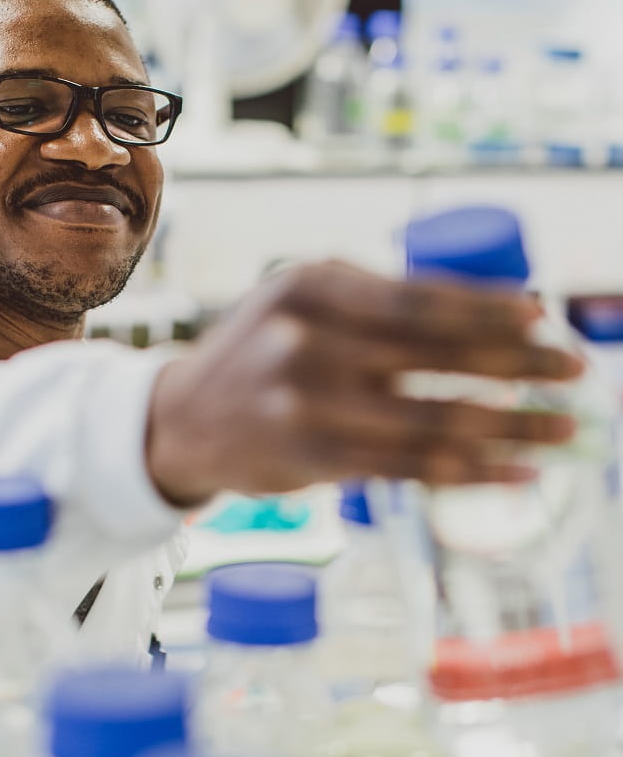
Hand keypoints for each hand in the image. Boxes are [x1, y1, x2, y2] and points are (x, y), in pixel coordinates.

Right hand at [145, 260, 582, 505]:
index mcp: (310, 284)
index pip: (418, 297)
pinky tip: (514, 472)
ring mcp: (303, 401)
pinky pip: (405, 466)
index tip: (544, 319)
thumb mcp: (299, 303)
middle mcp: (305, 337)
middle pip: (434, 354)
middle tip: (577, 372)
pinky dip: (468, 472)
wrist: (180, 418)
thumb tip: (488, 321)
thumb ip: (373, 304)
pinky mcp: (308, 457)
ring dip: (508, 428)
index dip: (489, 310)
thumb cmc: (257, 354)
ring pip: (429, 418)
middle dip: (518, 365)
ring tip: (564, 433)